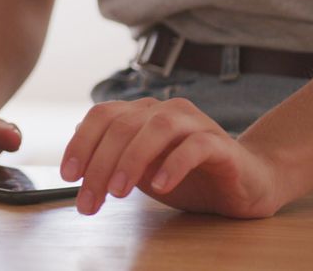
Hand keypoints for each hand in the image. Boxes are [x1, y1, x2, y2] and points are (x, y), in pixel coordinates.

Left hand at [62, 98, 282, 217]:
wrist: (245, 184)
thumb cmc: (188, 176)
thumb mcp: (141, 170)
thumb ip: (112, 158)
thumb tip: (75, 151)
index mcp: (142, 113)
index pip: (102, 116)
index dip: (81, 143)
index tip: (67, 176)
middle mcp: (166, 111)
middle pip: (123, 126)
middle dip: (99, 165)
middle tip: (89, 202)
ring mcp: (195, 124)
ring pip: (157, 128)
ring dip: (131, 160)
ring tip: (118, 193)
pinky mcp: (221, 145)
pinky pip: (196, 146)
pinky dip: (174, 164)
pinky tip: (160, 186)